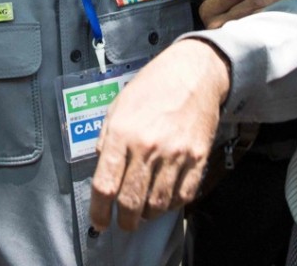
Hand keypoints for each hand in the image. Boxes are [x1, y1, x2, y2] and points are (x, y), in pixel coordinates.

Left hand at [90, 39, 229, 231]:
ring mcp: (175, 155)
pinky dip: (170, 206)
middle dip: (124, 221)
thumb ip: (107, 140)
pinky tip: (163, 201)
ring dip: (147, 215)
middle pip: (130, 201)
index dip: (99, 211)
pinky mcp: (197, 158)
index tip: (99, 222)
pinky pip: (182, 196)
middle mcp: (147, 147)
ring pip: (157, 204)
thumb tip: (103, 170)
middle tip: (123, 223)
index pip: (105, 185)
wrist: (192, 73)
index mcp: (122, 134)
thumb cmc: (152, 87)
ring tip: (142, 212)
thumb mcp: (117, 107)